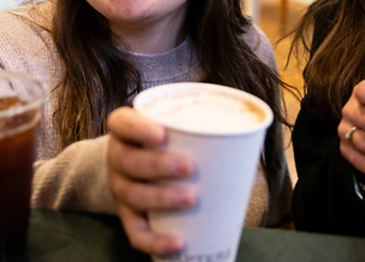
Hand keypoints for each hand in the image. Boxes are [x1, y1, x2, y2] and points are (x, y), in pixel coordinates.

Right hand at [106, 107, 194, 255]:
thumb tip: (246, 139)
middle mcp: (117, 158)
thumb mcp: (175, 130)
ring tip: (191, 198)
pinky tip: (177, 242)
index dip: (137, 128)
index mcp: (125, 131)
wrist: (141, 168)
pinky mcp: (127, 217)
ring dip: (162, 198)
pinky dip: (156, 241)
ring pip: (132, 195)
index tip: (162, 134)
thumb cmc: (169, 144)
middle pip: (127, 161)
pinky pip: (136, 233)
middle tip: (191, 167)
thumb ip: (197, 131)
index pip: (121, 123)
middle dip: (158, 165)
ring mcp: (120, 188)